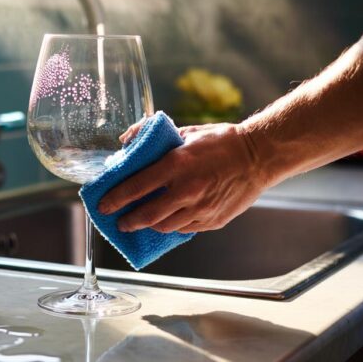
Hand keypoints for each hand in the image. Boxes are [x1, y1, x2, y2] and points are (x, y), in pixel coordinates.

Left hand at [98, 123, 267, 232]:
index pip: (136, 187)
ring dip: (148, 225)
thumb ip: (152, 137)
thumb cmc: (221, 141)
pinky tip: (166, 220)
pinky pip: (184, 228)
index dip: (115, 199)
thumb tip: (125, 141)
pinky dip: (171, 225)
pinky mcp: (212, 221)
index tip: (103, 205)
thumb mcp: (185, 132)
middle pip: (146, 215)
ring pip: (164, 226)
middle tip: (119, 221)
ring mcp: (200, 208)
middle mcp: (187, 190)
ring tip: (141, 221)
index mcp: (176, 165)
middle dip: (128, 221)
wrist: (259, 156)